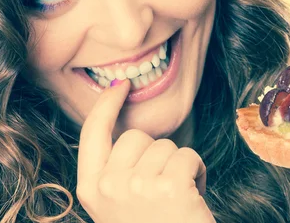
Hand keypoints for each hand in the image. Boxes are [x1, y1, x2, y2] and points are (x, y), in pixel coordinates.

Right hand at [76, 79, 215, 222]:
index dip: (105, 106)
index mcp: (90, 190)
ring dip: (180, 167)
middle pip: (137, 136)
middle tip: (164, 189)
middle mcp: (108, 186)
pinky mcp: (168, 186)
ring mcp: (136, 186)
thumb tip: (131, 131)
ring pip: (167, 146)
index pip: (92, 134)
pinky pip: (189, 156)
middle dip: (157, 154)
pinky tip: (194, 198)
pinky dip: (199, 173)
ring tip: (178, 199)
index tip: (120, 86)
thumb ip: (117, 171)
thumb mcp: (120, 203)